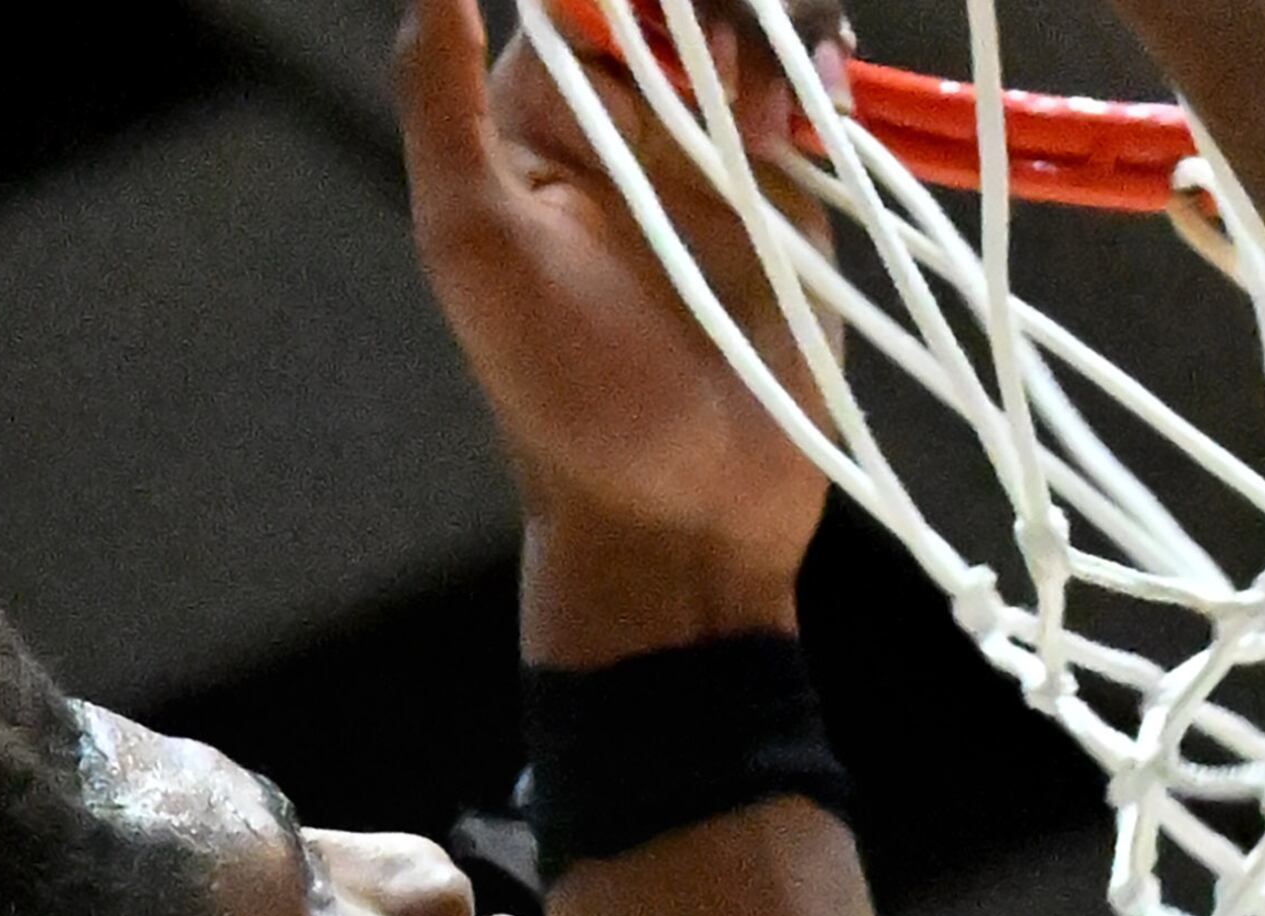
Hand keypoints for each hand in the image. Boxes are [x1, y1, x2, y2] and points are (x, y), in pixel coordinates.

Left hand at [398, 0, 843, 663]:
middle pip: (676, 0)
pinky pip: (821, 94)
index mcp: (542, 115)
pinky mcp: (801, 196)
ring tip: (768, 124)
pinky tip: (818, 108)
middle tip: (713, 72)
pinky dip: (827, 70)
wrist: (684, 515)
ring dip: (771, 35)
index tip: (647, 16)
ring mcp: (721, 152)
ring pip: (758, 27)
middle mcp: (632, 119)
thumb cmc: (561, 394)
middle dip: (705, 8)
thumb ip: (438, 102)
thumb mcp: (472, 244)